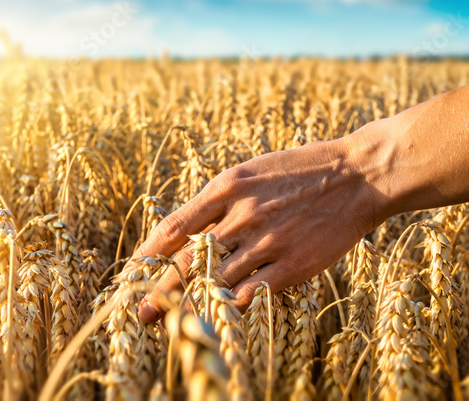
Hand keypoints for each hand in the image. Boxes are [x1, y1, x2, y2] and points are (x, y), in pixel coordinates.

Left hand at [132, 137, 384, 322]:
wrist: (356, 175)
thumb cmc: (300, 170)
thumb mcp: (252, 170)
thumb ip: (220, 198)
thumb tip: (190, 229)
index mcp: (227, 186)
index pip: (174, 226)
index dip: (148, 253)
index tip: (132, 272)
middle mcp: (242, 214)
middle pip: (188, 260)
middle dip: (159, 289)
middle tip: (140, 312)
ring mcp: (268, 240)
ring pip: (217, 281)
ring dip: (193, 302)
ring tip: (174, 318)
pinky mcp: (294, 263)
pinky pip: (251, 292)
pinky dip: (231, 305)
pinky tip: (219, 313)